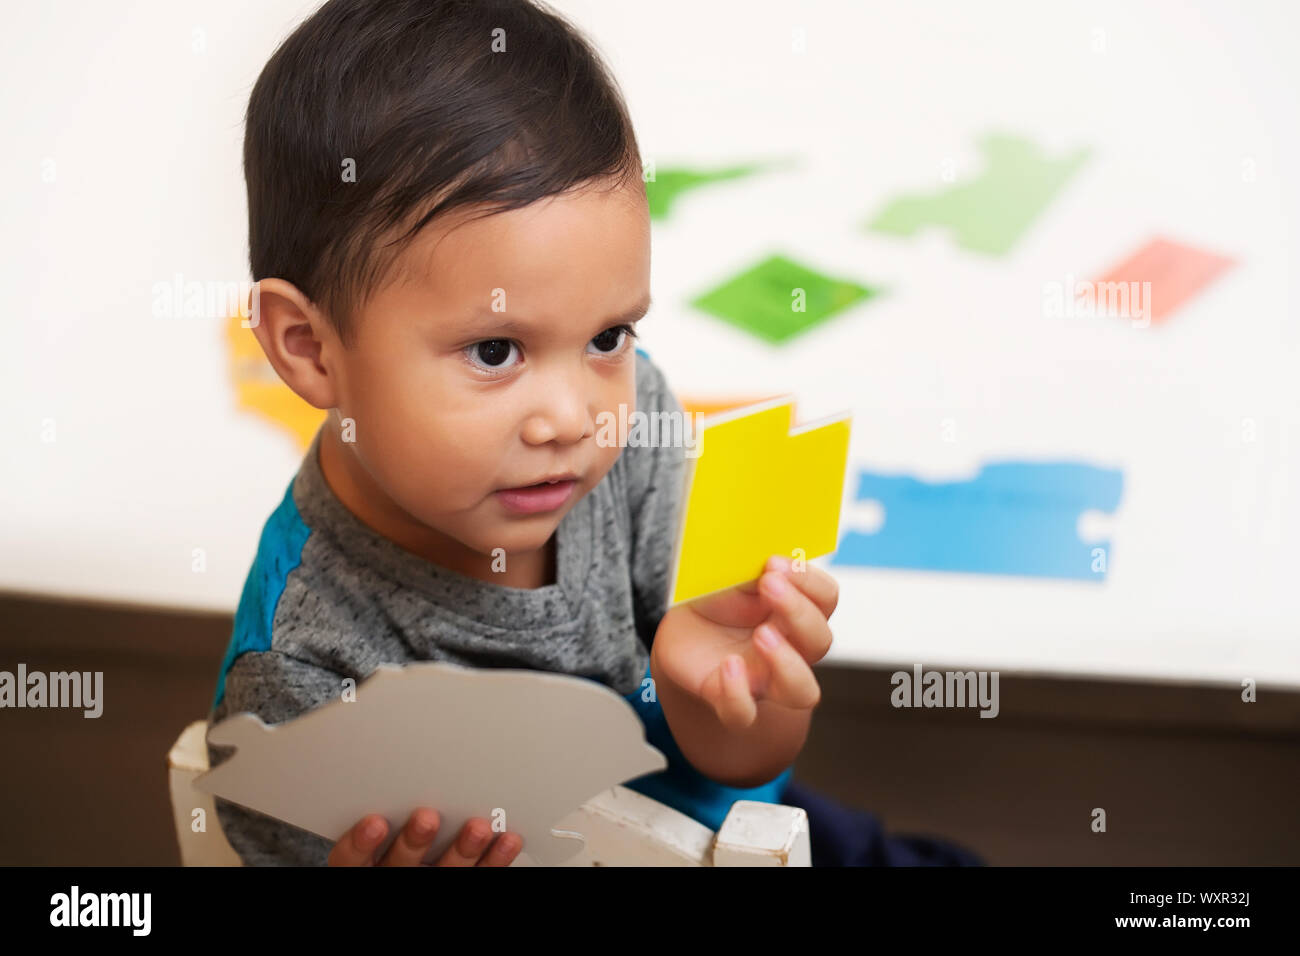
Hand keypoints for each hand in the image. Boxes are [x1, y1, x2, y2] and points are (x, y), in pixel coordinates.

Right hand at [327, 808, 523, 865]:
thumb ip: (376, 793)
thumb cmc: (388, 829)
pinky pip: (478, 875)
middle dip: (415, 841)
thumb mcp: (369, 817)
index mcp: (365, 858)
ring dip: (463, 850)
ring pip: (443, 873)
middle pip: (399, 863)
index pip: (350, 858)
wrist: (407, 864)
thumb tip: (371, 745)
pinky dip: (495, 858)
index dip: (360, 842)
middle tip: (427, 818)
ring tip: (478, 827)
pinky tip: (508, 839)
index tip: (374, 821)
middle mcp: (392, 872)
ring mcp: (425, 880)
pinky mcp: (457, 882)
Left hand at [654, 555, 837, 730]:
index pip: (825, 598)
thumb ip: (747, 563)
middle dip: (798, 611)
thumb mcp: (728, 573)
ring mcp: (763, 680)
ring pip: (802, 691)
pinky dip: (738, 693)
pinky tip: (728, 665)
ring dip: (788, 662)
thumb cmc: (713, 598)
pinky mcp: (729, 701)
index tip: (775, 561)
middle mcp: (790, 648)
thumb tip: (754, 543)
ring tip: (762, 635)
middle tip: (769, 584)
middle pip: (819, 641)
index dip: (808, 580)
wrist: (677, 631)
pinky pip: (743, 713)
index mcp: (795, 610)